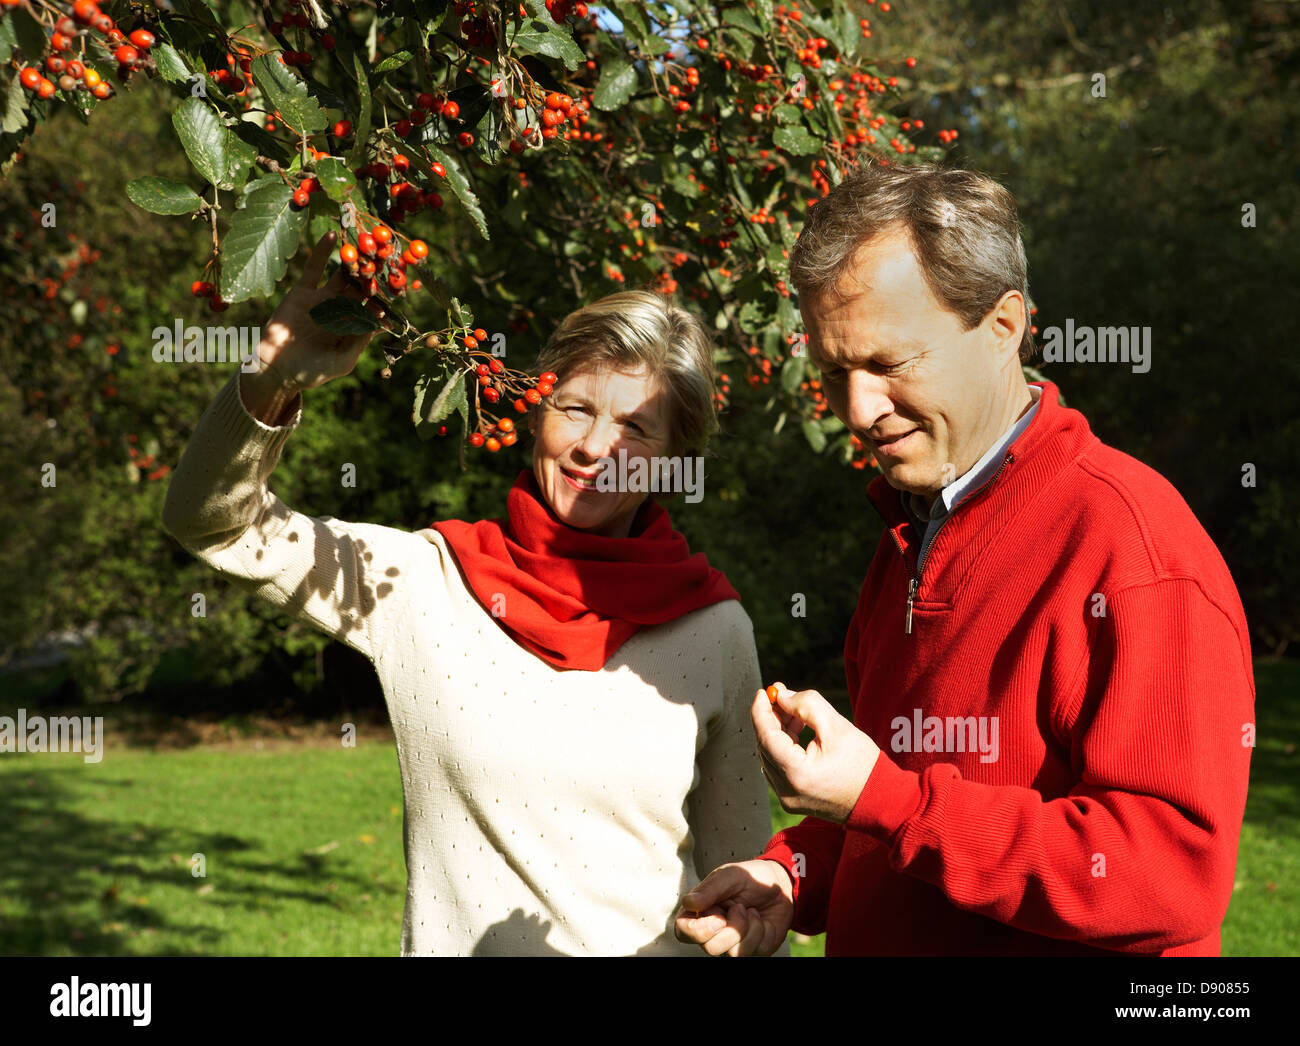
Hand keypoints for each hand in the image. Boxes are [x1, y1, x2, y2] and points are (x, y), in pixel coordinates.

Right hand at [251, 230, 390, 392]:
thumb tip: (379, 324)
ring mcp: (323, 298)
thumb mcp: (341, 362)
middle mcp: (341, 309)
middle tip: (386, 254)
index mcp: (354, 326)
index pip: (373, 307)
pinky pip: (314, 268)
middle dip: (372, 273)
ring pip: (341, 274)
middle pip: (360, 287)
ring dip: (353, 259)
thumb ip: (359, 343)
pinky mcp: (303, 291)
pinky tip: (333, 235)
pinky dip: (322, 251)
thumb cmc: (311, 373)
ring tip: (365, 240)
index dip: (385, 297)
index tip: (399, 284)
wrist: (276, 370)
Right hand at [674, 860, 793, 955]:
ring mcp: (731, 944)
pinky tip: (761, 920)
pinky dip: (763, 931)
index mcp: (698, 913)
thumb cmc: (748, 879)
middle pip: (710, 948)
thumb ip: (709, 889)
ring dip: (749, 927)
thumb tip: (688, 903)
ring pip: (734, 954)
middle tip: (740, 907)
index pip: (682, 932)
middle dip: (732, 927)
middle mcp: (712, 933)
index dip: (698, 930)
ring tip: (751, 911)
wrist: (778, 885)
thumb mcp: (729, 876)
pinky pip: (756, 950)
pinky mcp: (752, 950)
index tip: (719, 916)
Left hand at [753, 682, 880, 823]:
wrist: (881, 800)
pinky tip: (797, 730)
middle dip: (771, 717)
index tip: (764, 691)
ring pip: (771, 756)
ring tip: (795, 711)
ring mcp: (788, 799)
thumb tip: (782, 698)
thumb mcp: (837, 726)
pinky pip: (779, 767)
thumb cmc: (863, 765)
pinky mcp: (793, 800)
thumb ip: (806, 705)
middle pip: (766, 745)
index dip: (761, 711)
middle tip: (781, 695)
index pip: (765, 736)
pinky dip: (784, 747)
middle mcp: (787, 791)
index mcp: (796, 774)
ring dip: (778, 731)